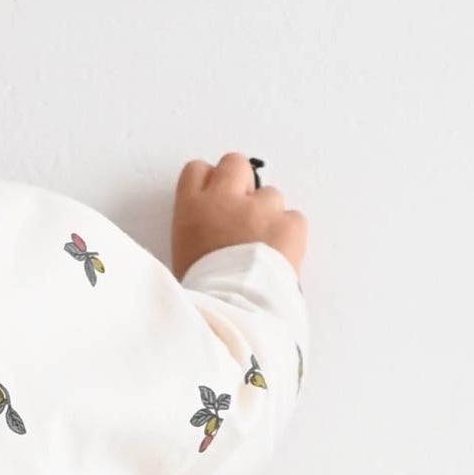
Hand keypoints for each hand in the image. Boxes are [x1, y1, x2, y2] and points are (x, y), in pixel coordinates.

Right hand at [172, 152, 307, 279]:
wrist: (231, 311)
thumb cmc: (200, 292)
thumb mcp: (180, 256)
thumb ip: (196, 228)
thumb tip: (213, 225)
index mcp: (191, 208)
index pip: (197, 170)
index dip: (208, 183)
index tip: (213, 200)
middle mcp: (225, 198)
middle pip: (235, 163)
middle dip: (240, 182)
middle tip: (241, 212)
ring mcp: (260, 208)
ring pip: (270, 194)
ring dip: (267, 213)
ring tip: (261, 246)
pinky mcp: (290, 224)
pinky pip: (293, 219)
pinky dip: (288, 234)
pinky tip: (278, 255)